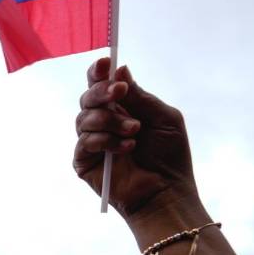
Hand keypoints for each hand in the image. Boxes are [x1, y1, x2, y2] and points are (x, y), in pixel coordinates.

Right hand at [73, 59, 197, 219]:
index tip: (104, 62)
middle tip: (119, 93)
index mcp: (121, 109)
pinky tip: (127, 148)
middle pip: (87, 97)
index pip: (101, 85)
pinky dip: (106, 141)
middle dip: (102, 92)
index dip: (98, 72)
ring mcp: (92, 143)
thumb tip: (119, 69)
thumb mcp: (162, 117)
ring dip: (110, 121)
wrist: (166, 192)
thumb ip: (139, 95)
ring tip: (134, 131)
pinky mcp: (84, 162)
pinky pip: (85, 142)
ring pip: (84, 118)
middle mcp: (103, 123)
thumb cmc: (169, 157)